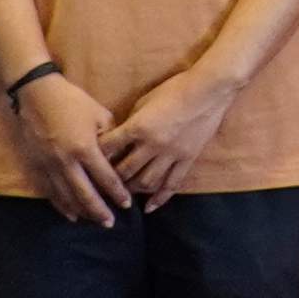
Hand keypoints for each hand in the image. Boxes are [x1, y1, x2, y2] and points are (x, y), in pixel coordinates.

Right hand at [11, 69, 134, 227]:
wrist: (36, 94)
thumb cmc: (72, 101)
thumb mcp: (100, 114)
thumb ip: (111, 138)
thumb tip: (121, 156)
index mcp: (85, 148)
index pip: (106, 178)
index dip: (117, 193)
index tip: (127, 204)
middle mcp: (67, 162)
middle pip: (86, 195)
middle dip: (100, 211)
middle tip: (111, 223)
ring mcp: (49, 166)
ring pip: (67, 198)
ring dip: (82, 212)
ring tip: (94, 221)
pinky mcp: (36, 166)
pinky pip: (50, 192)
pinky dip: (61, 206)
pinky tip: (70, 215)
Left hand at [101, 56, 248, 206]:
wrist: (208, 90)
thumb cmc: (174, 89)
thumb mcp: (145, 100)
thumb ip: (132, 121)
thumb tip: (120, 136)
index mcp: (138, 127)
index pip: (110, 147)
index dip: (97, 155)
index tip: (90, 160)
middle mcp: (152, 145)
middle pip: (125, 170)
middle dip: (112, 178)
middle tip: (104, 184)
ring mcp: (171, 155)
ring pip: (146, 182)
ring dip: (132, 189)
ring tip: (125, 193)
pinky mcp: (187, 160)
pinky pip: (171, 184)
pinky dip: (159, 199)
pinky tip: (149, 208)